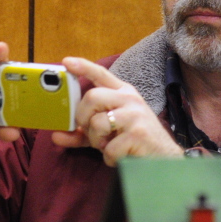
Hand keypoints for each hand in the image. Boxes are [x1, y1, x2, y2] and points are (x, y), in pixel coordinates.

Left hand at [51, 56, 183, 165]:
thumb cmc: (133, 141)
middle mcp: (130, 99)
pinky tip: (121, 156)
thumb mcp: (108, 132)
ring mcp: (135, 115)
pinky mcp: (138, 134)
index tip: (66, 62)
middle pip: (91, 97)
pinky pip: (108, 147)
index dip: (83, 67)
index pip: (101, 74)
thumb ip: (83, 132)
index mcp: (123, 93)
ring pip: (97, 123)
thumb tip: (55, 136)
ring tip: (109, 145)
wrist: (165, 159)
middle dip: (83, 117)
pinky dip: (109, 157)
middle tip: (90, 130)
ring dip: (96, 141)